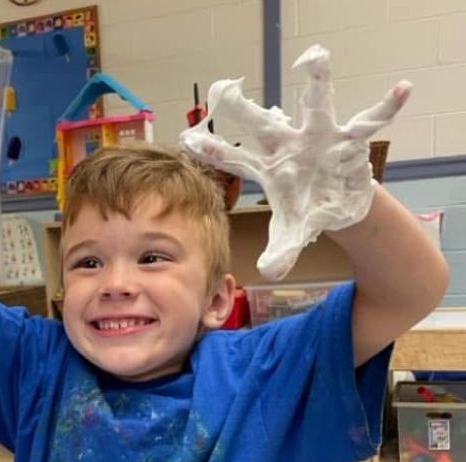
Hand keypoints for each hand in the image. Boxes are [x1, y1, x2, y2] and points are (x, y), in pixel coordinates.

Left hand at [180, 46, 410, 279]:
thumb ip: (280, 252)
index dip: (213, 151)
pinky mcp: (349, 138)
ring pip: (316, 105)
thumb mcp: (292, 235)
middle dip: (245, 109)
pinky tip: (404, 91)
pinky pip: (370, 121)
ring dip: (317, 82)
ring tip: (315, 59)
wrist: (340, 203)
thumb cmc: (309, 211)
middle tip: (226, 90)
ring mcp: (320, 137)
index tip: (187, 139)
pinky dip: (387, 107)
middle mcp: (290, 145)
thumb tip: (268, 273)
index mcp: (270, 168)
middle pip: (264, 126)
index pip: (235, 160)